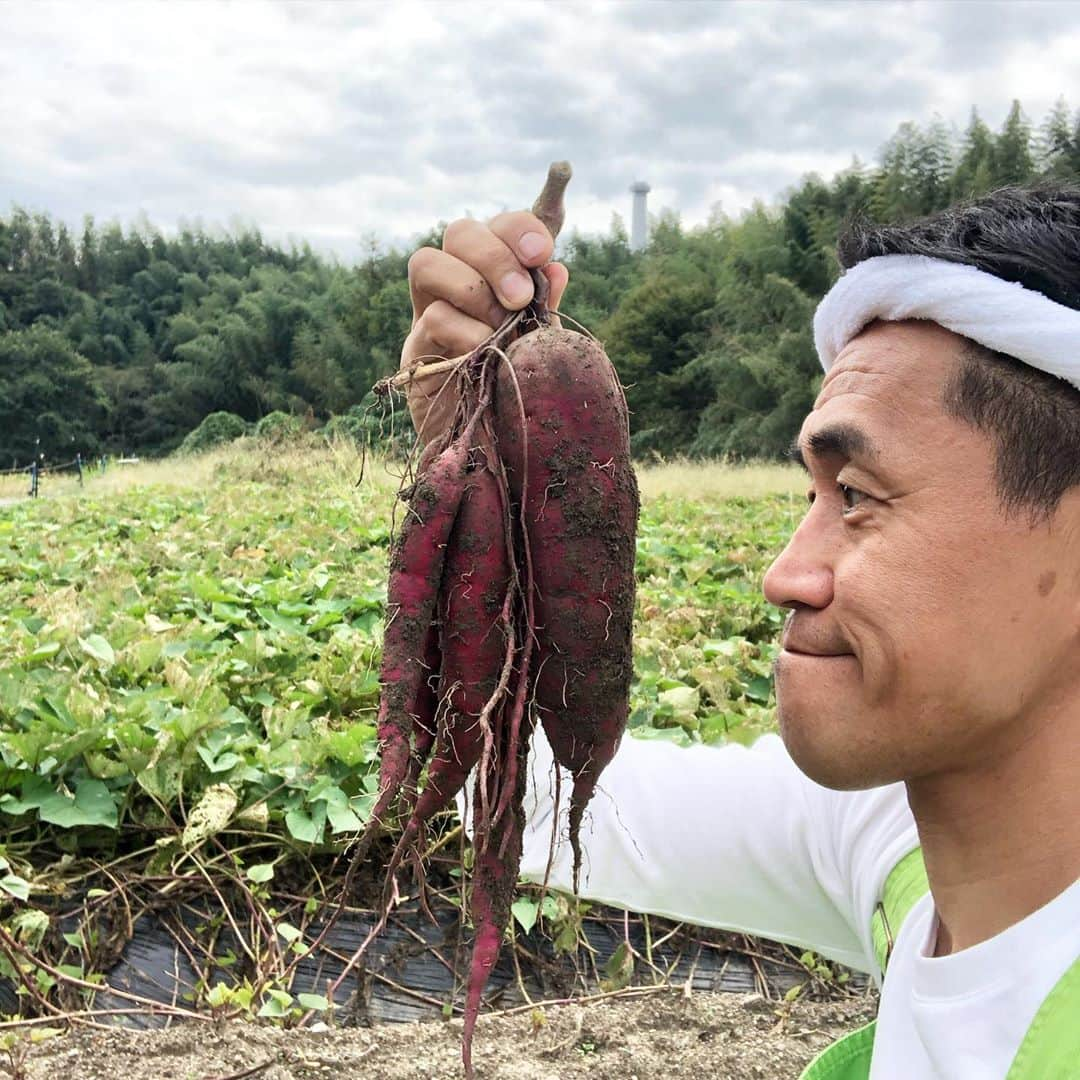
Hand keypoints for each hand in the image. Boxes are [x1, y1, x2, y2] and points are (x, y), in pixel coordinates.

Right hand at [400, 211, 568, 441]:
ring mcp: (429, 316)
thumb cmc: (524, 395)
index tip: (542, 254)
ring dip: (471, 286)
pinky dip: (465, 330)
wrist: (499, 456)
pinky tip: (486, 352)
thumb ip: (546, 309)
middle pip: (459, 232)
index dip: (518, 230)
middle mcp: (457, 288)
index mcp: (493, 278)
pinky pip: (431, 319)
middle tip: (520, 297)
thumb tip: (557, 266)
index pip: (497, 228)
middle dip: (494, 255)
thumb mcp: (543, 349)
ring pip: (428, 263)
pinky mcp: (416, 354)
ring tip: (503, 324)